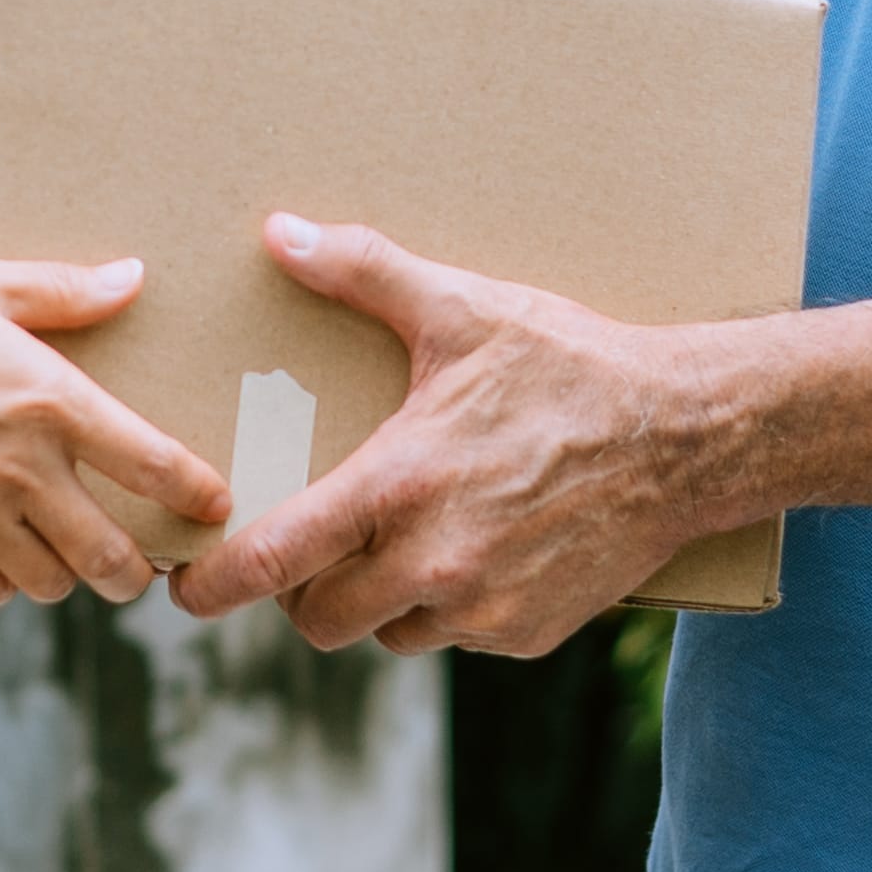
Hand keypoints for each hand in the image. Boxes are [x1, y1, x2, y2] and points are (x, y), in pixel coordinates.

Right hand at [0, 255, 223, 609]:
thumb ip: (62, 289)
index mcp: (50, 403)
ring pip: (51, 585)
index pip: (153, 465)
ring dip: (65, 573)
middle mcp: (22, 473)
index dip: (197, 493)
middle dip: (136, 569)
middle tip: (137, 560)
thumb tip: (134, 277)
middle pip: (113, 559)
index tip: (215, 504)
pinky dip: (1, 582)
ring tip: (59, 548)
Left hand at [168, 215, 717, 654]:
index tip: (184, 591)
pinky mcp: (527, 634)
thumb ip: (364, 272)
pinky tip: (476, 548)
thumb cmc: (571, 367)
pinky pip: (457, 638)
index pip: (273, 561)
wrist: (687, 436)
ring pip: (388, 633)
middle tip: (314, 547)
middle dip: (304, 590)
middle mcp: (432, 565)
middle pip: (318, 618)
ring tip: (403, 539)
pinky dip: (450, 608)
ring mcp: (482, 610)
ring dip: (380, 601)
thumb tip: (282, 233)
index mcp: (398, 489)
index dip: (216, 585)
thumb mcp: (464, 311)